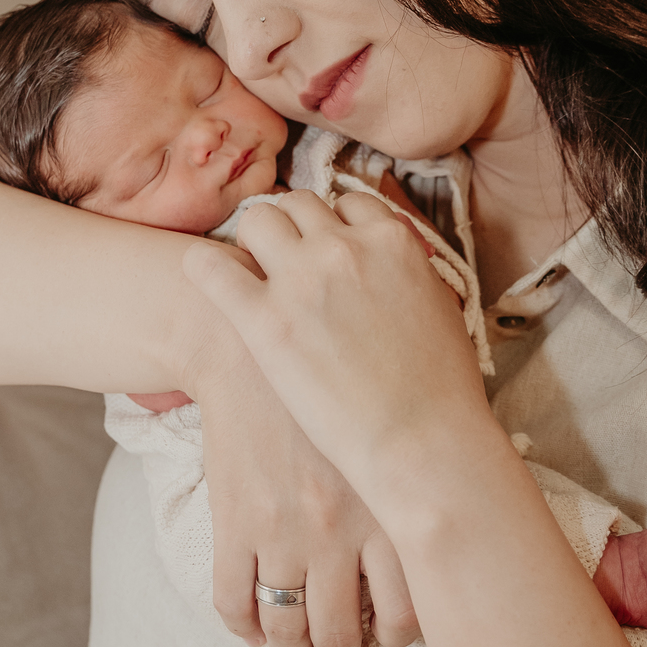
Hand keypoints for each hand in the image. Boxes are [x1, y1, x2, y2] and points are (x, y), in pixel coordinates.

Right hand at [178, 238, 419, 646]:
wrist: (248, 342)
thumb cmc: (333, 366)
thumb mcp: (396, 411)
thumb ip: (429, 460)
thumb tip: (476, 499)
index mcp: (388, 502)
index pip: (407, 607)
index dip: (401, 637)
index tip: (394, 636)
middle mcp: (339, 529)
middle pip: (343, 631)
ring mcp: (283, 531)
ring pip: (287, 627)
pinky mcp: (233, 523)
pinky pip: (234, 600)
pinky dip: (242, 627)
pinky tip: (251, 629)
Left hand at [181, 190, 494, 525]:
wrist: (423, 443)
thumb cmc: (441, 391)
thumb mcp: (440, 308)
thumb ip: (407, 273)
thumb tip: (391, 265)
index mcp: (393, 239)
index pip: (349, 203)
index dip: (335, 227)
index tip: (328, 251)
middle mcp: (344, 246)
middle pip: (298, 205)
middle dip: (292, 230)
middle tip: (286, 266)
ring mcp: (301, 279)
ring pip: (256, 220)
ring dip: (254, 242)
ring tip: (254, 276)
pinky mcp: (263, 320)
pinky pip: (210, 267)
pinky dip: (205, 267)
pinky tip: (208, 280)